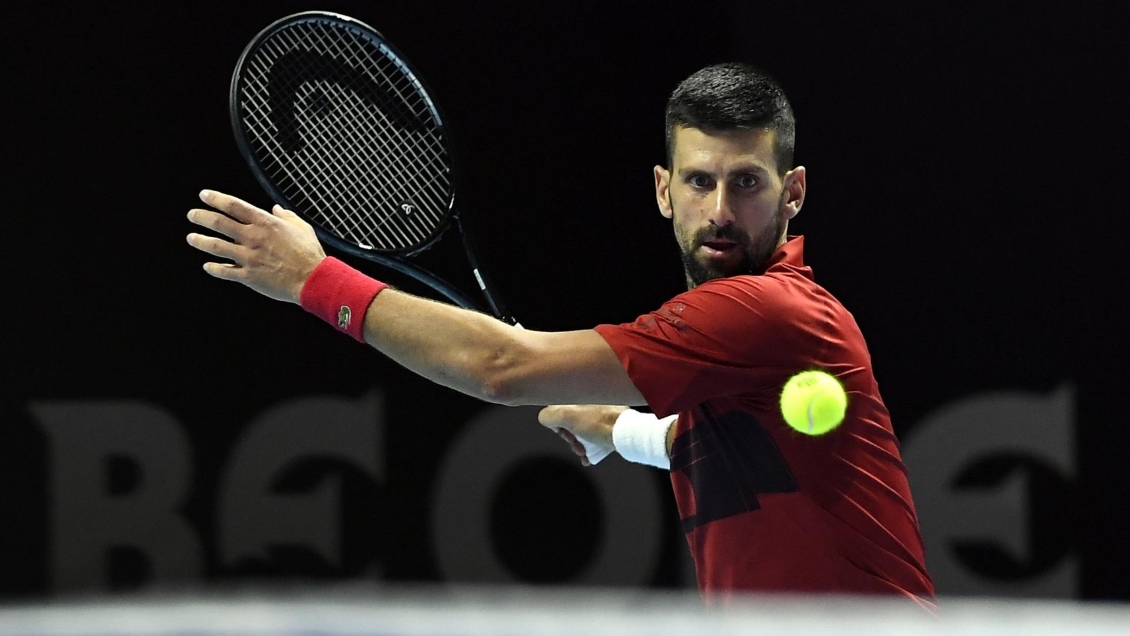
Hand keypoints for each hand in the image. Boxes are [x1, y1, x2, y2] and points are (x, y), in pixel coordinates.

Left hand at [186, 190, 325, 303]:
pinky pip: (225, 271)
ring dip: (200, 241)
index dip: (216, 199)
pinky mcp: (248, 276)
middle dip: (201, 217)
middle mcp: (253, 238)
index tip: (204, 195)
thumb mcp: (302, 227)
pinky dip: (214, 268)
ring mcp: (248, 257)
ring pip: (216, 246)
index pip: (234, 206)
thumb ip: (286, 216)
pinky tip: (207, 266)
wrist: (312, 279)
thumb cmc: (309, 254)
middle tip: (192, 215)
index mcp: (265, 223)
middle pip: (219, 223)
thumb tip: (276, 209)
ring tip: (192, 238)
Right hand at [538, 405, 627, 465]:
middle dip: (570, 437)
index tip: (563, 431)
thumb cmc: (598, 423)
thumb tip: (546, 419)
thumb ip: (548, 416)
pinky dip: (590, 446)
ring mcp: (602, 412)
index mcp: (580, 395)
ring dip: (579, 445)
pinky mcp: (611, 424)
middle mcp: (590, 400)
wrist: (626, 433)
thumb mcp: (566, 416)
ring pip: (582, 430)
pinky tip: (590, 457)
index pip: (559, 407)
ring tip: (584, 453)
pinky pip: (595, 435)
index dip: (558, 422)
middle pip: (570, 421)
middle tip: (576, 444)